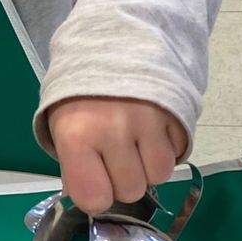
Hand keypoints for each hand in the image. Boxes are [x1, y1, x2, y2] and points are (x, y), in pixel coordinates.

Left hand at [48, 97, 187, 213]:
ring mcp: (149, 121)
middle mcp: (114, 130)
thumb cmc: (81, 92)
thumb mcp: (63, 125)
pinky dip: (167, 149)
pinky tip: (152, 130)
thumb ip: (76, 165)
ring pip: (159, 176)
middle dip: (123, 180)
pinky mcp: (176, 111)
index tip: (94, 181)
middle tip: (114, 156)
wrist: (114, 41)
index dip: (96, 195)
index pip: (94, 198)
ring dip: (148, 167)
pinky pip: (178, 152)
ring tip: (136, 143)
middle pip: (130, 191)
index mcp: (77, 135)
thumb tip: (93, 199)